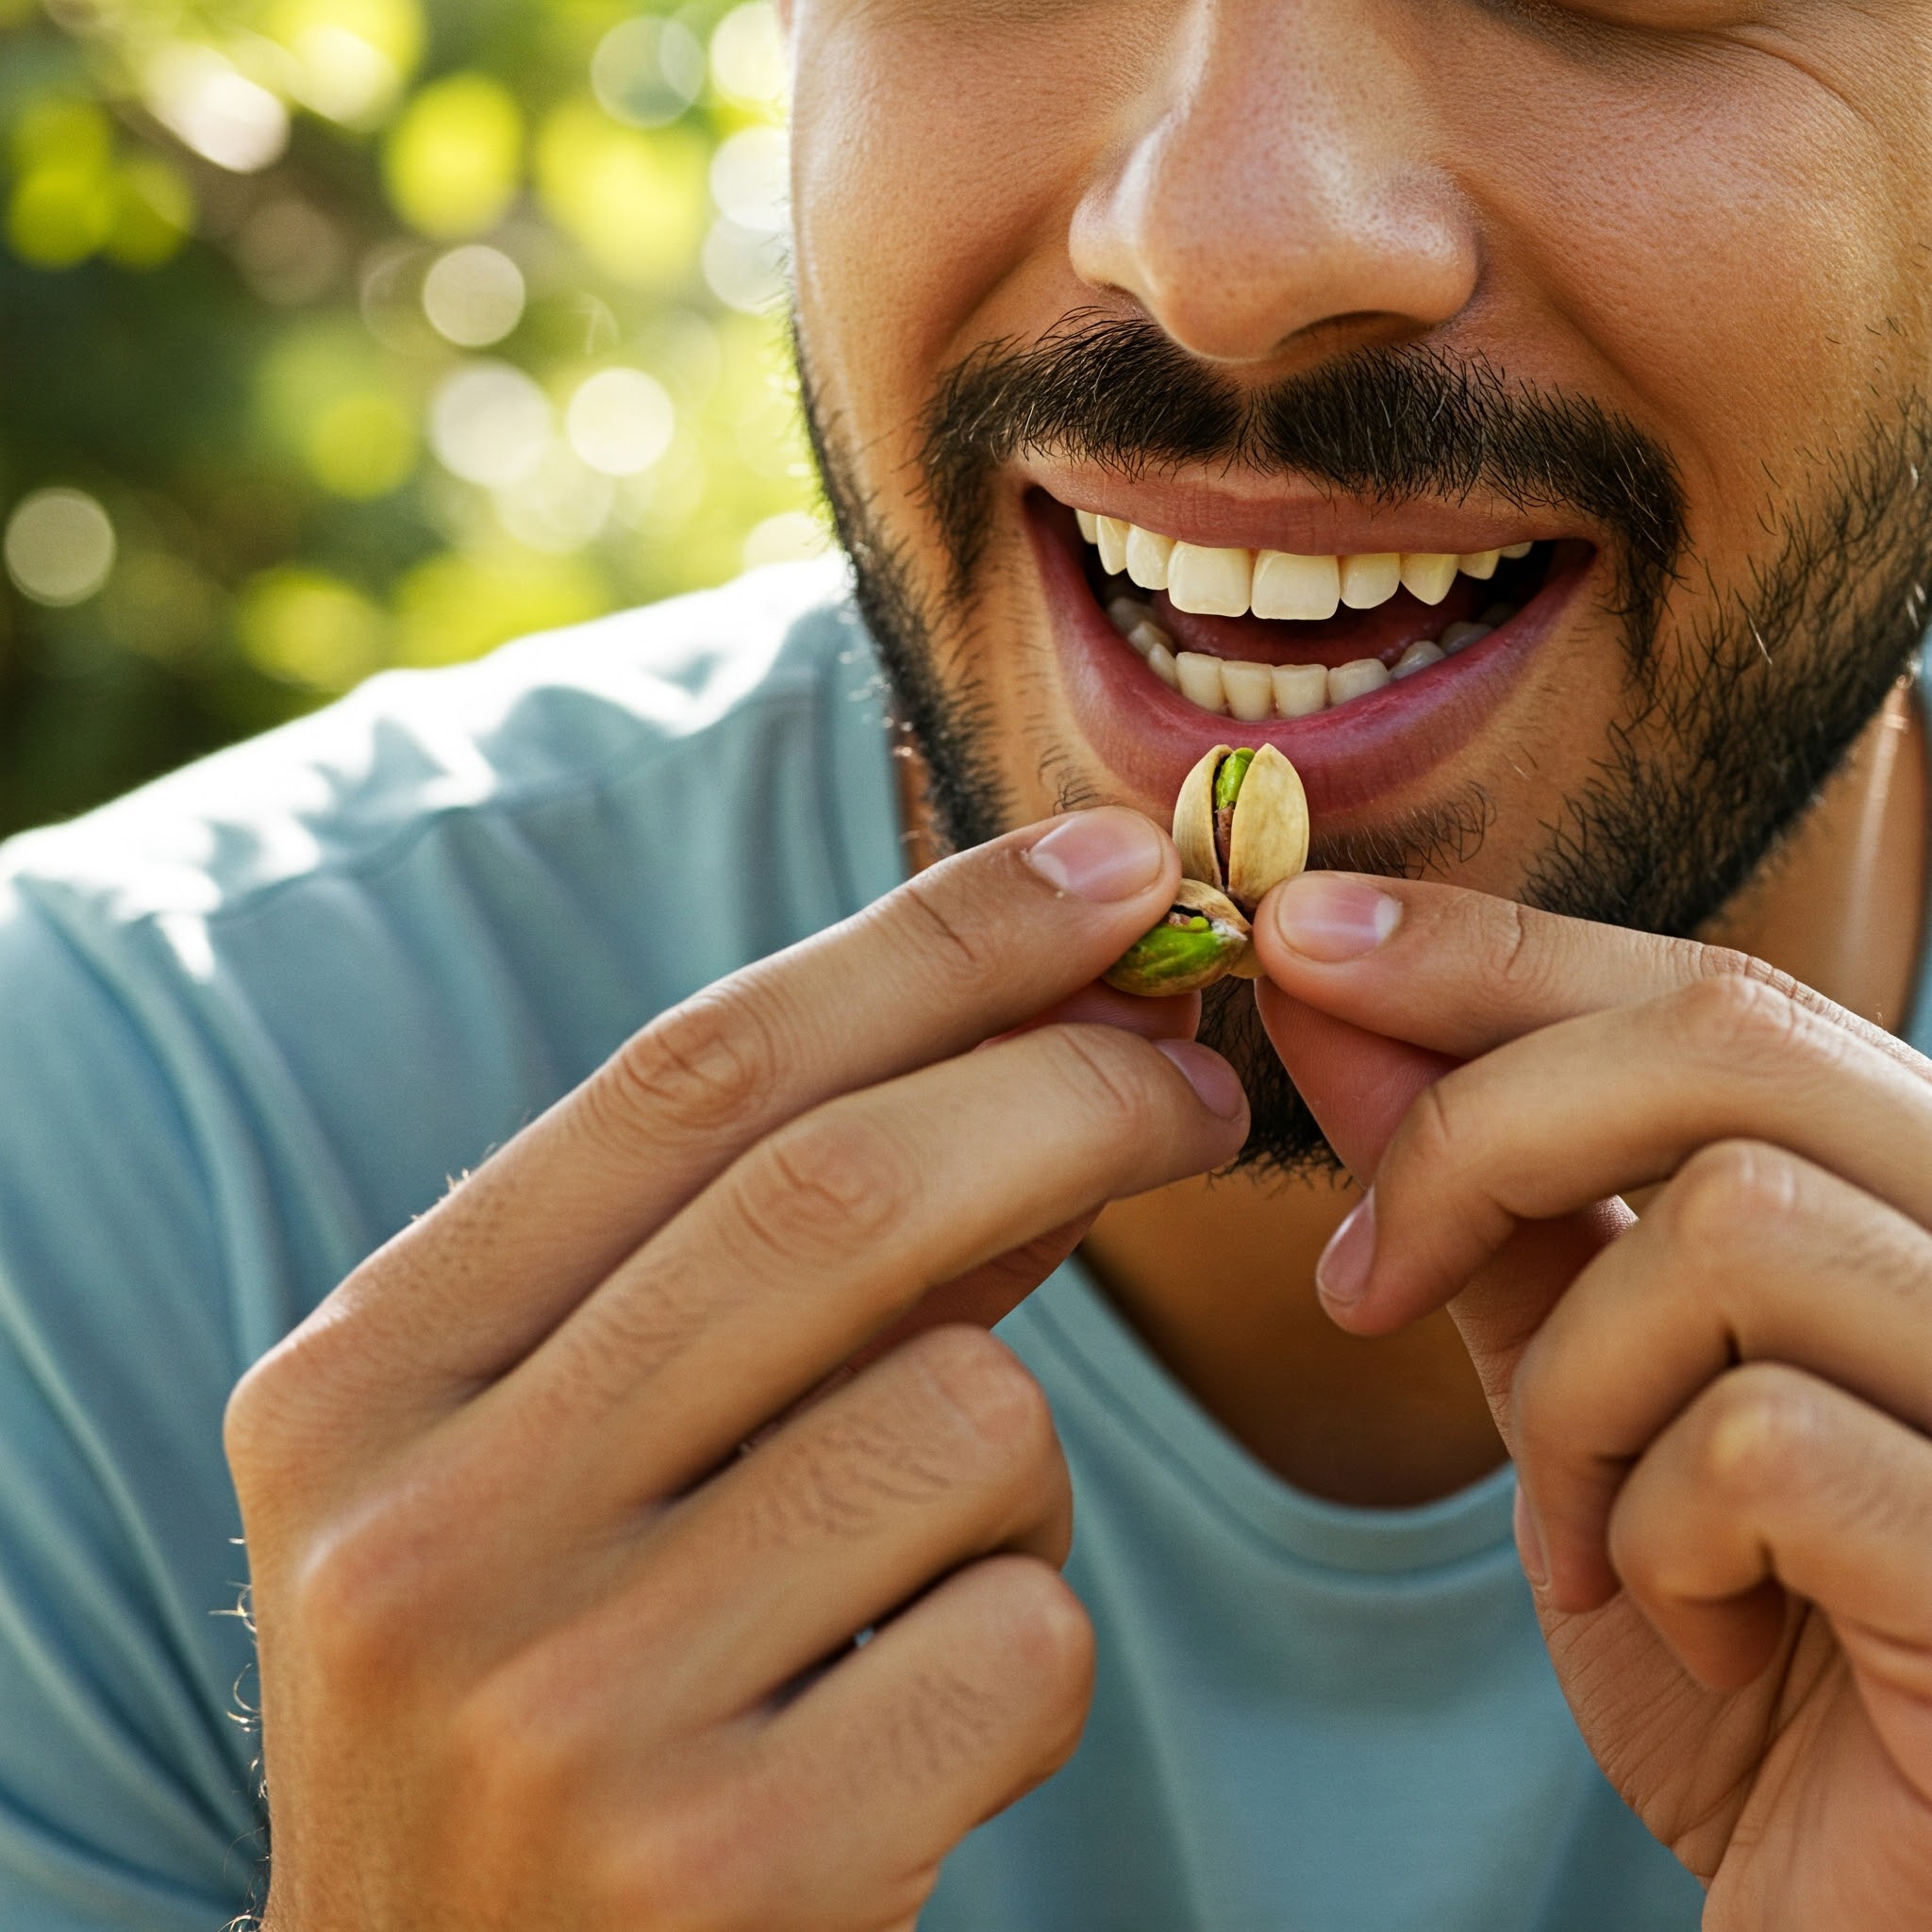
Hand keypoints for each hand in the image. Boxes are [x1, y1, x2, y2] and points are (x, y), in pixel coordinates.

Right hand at [224, 808, 1246, 1931]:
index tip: (1110, 871)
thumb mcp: (584, 1453)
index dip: (928, 945)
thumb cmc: (555, 1685)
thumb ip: (789, 1256)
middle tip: (1196, 1086)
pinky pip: (1020, 1639)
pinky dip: (1025, 1642)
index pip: (692, 1078)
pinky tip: (913, 1727)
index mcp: (363, 1378)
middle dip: (1069, 1093)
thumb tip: (1068, 1035)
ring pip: (965, 1422)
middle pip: (839, 1198)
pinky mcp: (726, 1874)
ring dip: (1016, 1457)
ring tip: (925, 1556)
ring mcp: (563, 1713)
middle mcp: (424, 1529)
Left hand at [1252, 874, 1931, 1929]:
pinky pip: (1768, 1441)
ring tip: (1576, 1520)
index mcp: (1912, 1185)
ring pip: (1729, 1229)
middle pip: (1725, 1039)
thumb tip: (1326, 993)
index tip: (1296, 937)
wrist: (1846, 1901)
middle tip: (1361, 1279)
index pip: (1706, 985)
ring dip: (1574, 1386)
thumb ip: (1482, 1196)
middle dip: (1478, 1135)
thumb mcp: (1580, 1382)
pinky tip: (1678, 1615)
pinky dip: (1655, 1530)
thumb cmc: (1728, 1632)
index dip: (1485, 945)